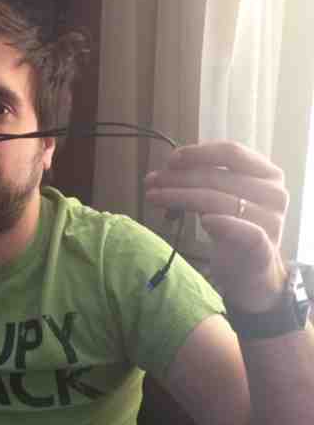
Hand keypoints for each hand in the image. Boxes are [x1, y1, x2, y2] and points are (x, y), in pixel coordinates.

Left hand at [144, 141, 288, 312]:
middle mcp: (273, 193)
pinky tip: (204, 222)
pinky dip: (223, 224)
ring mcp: (271, 220)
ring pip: (219, 201)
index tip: (170, 160)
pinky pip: (244, 231)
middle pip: (217, 177)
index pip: (231, 152)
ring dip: (180, 196)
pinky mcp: (263, 247)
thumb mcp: (219, 198)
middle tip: (150, 181)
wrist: (251, 272)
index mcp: (266, 173)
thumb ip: (200, 181)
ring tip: (153, 197)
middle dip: (178, 178)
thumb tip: (159, 174)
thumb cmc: (232, 228)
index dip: (198, 153)